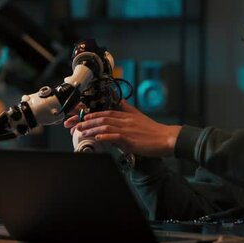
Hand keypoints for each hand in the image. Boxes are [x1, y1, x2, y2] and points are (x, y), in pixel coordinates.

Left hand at [63, 100, 180, 156]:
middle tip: (76, 125)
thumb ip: (128, 109)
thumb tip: (120, 102)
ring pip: (106, 126)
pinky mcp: (131, 139)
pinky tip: (97, 138)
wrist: (167, 138)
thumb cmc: (154, 131)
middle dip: (88, 121)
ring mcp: (128, 130)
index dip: (93, 114)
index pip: (107, 112)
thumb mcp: (140, 116)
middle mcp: (126, 121)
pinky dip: (104, 136)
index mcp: (127, 115)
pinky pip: (115, 136)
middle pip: (103, 118)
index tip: (83, 117)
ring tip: (82, 132)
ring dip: (92, 129)